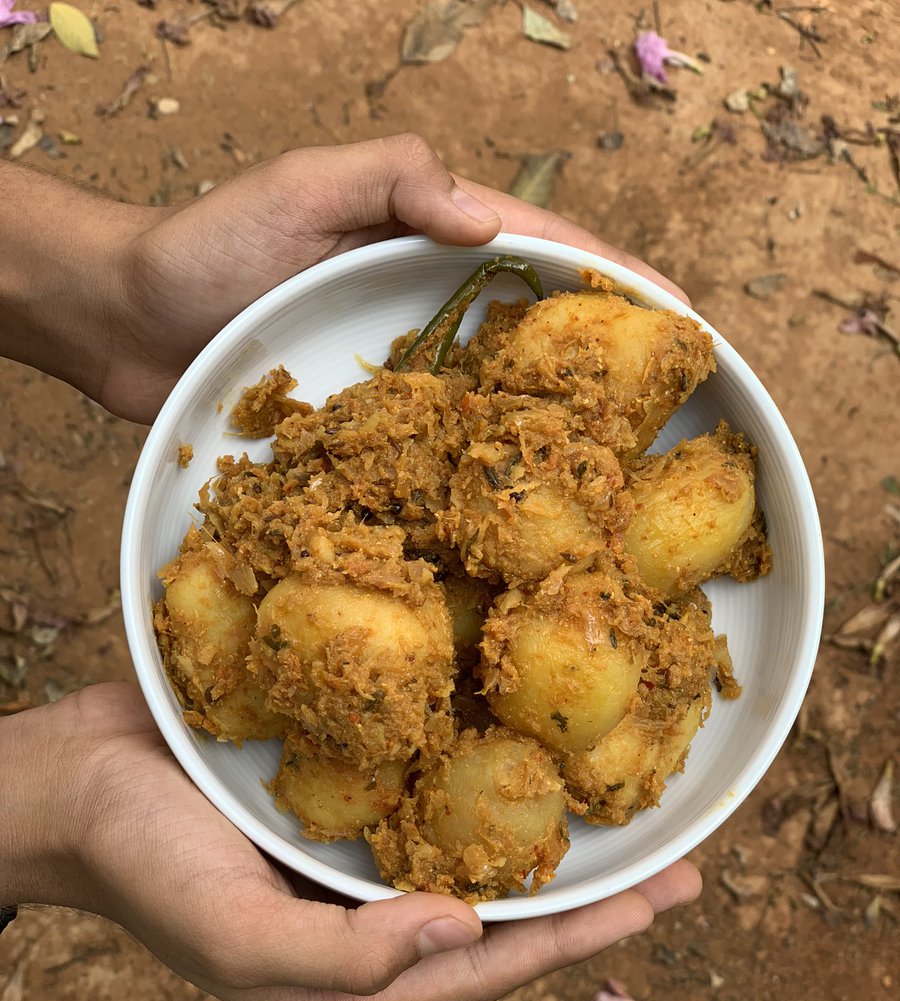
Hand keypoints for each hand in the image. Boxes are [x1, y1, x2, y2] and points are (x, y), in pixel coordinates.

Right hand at [4, 683, 699, 1000]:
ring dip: (549, 833)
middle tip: (682, 864)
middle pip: (502, 911)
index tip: (662, 901)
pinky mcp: (340, 794)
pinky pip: (430, 792)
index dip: (580, 937)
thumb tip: (466, 933)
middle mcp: (367, 918)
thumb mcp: (238, 933)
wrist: (75, 778)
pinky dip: (485, 778)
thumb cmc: (144, 863)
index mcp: (349, 976)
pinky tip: (526, 750)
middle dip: (591, 894)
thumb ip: (347, 955)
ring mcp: (356, 854)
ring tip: (625, 810)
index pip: (491, 964)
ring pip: (475, 848)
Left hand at [98, 134, 688, 420]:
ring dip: (563, 421)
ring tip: (626, 462)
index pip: (547, 254)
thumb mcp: (299, 187)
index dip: (621, 285)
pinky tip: (522, 505)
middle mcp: (428, 308)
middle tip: (683, 401)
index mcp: (427, 239)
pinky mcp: (369, 426)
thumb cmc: (206, 248)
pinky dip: (487, 467)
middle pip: (540, 328)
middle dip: (614, 357)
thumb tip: (486, 221)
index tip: (686, 322)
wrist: (127, 325)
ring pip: (502, 392)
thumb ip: (391, 179)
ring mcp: (402, 372)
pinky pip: (442, 444)